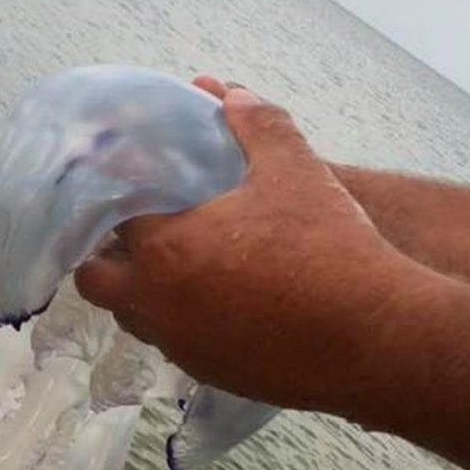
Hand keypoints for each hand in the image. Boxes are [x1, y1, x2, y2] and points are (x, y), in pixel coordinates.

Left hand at [74, 84, 425, 411]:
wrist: (373, 336)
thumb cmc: (329, 248)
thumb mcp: (296, 172)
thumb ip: (257, 127)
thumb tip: (232, 96)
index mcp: (165, 249)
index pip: (108, 218)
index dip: (113, 197)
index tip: (124, 184)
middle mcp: (158, 304)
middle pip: (95, 280)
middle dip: (104, 254)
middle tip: (132, 231)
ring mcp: (180, 345)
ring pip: (129, 318)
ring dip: (136, 291)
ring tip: (167, 264)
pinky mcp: (207, 373)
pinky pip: (169, 344)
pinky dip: (174, 321)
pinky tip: (208, 301)